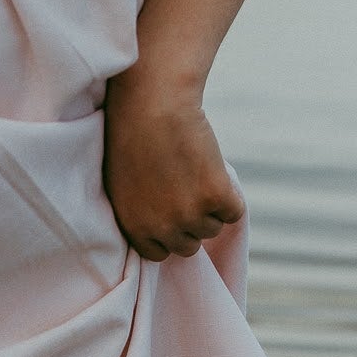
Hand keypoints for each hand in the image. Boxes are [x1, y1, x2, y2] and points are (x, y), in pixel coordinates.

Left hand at [103, 89, 244, 262]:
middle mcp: (163, 228)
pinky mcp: (216, 196)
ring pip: (213, 228)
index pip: (160, 253)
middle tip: (187, 189)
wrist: (154, 104)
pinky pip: (234, 212)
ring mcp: (191, 215)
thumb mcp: (122, 184)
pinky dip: (231, 195)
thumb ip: (139, 211)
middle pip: (189, 245)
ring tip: (196, 174)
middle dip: (190, 222)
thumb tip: (162, 226)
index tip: (172, 212)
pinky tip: (215, 171)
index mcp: (135, 228)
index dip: (168, 232)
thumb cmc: (132, 134)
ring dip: (211, 207)